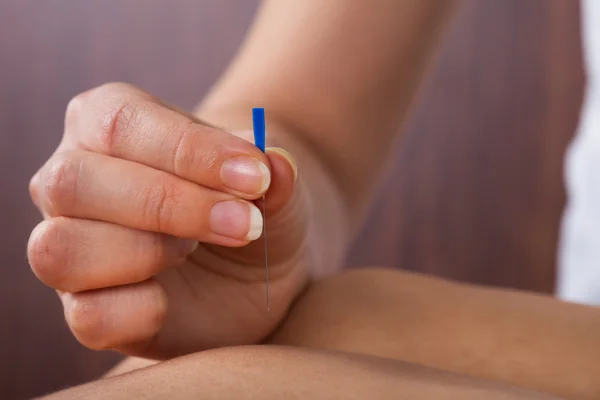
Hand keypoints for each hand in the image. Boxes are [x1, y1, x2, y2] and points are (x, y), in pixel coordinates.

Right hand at [27, 83, 309, 358]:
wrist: (249, 266)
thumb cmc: (248, 205)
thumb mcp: (271, 183)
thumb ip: (273, 171)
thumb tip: (275, 166)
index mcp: (104, 124)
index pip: (119, 122)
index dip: (189, 150)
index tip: (255, 176)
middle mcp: (70, 181)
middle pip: (73, 182)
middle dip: (169, 204)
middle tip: (244, 223)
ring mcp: (67, 247)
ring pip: (59, 249)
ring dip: (146, 252)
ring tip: (195, 251)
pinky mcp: (83, 308)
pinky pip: (86, 316)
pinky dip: (141, 311)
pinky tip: (173, 300)